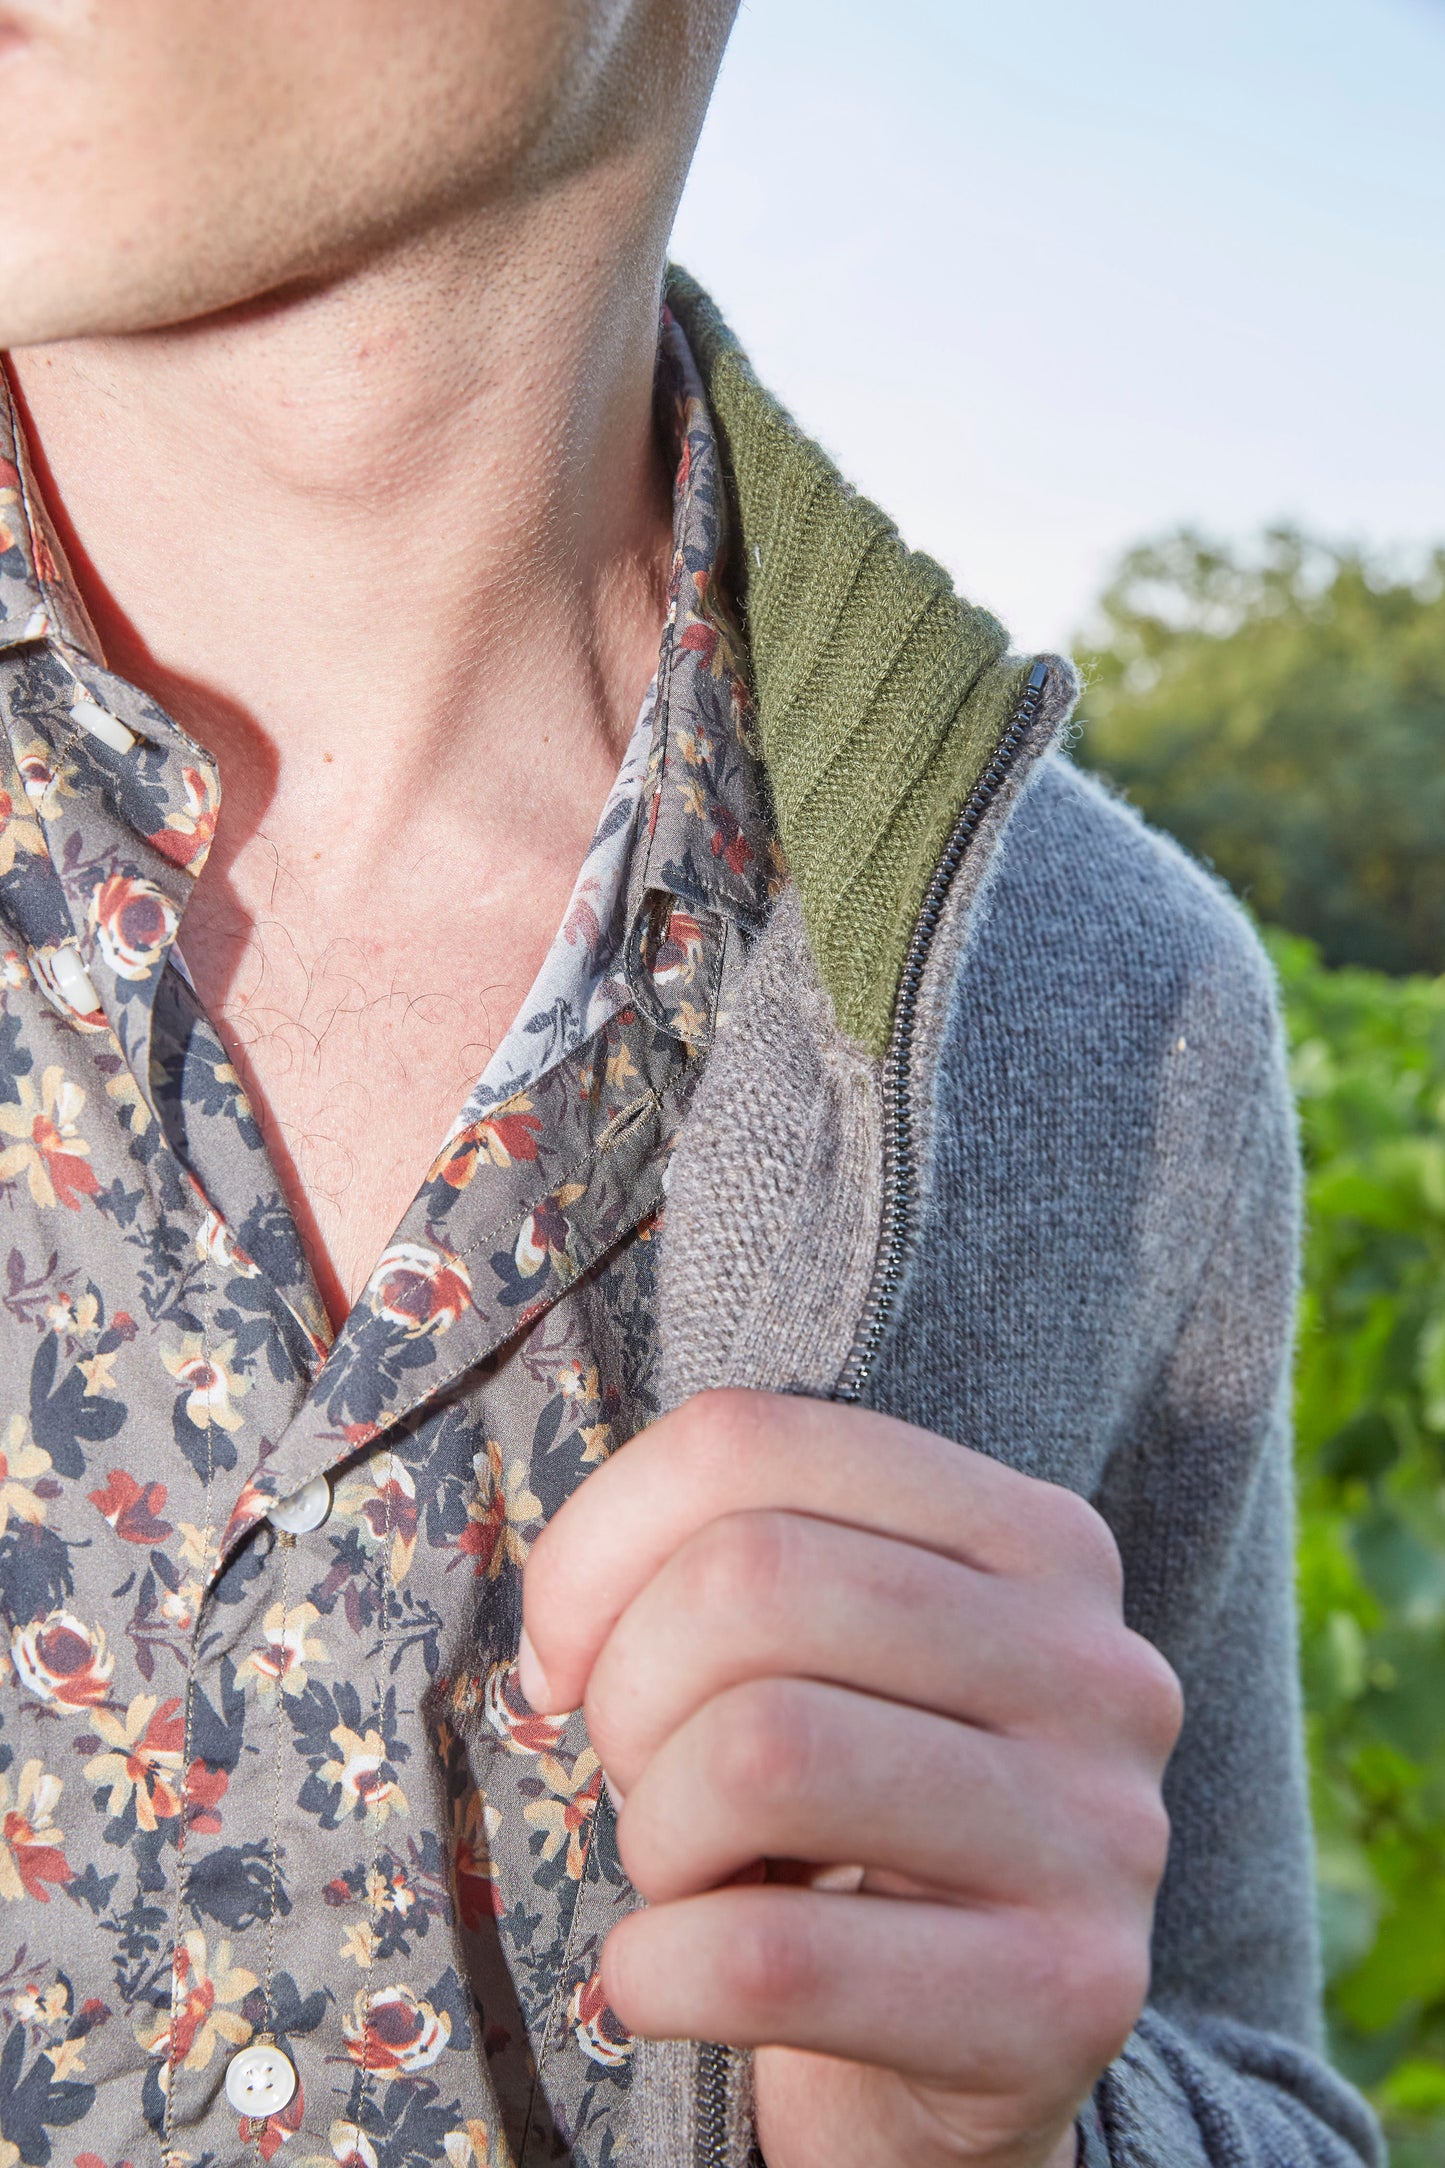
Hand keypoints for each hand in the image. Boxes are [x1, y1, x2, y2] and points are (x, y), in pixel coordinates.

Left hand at [518, 1390, 1180, 2167]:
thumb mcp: (812, 1662)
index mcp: (1032, 1533)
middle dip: (630, 1696)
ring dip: (655, 1832)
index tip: (566, 1657)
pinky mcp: (1068, 1999)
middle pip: (749, 1581)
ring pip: (760, 1753)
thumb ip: (709, 1573)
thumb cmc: (850, 1828)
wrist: (964, 2069)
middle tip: (647, 1780)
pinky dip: (655, 1972)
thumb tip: (559, 1643)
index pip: (747, 1441)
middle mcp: (1092, 1660)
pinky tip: (665, 1980)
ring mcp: (1101, 1831)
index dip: (596, 1544)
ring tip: (687, 1874)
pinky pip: (772, 1959)